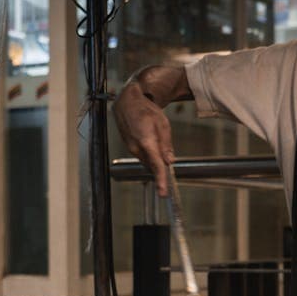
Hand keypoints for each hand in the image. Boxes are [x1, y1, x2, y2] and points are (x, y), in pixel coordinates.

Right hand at [113, 81, 175, 195]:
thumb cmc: (145, 110)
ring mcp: (131, 149)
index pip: (156, 165)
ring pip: (147, 162)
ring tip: (158, 143)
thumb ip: (166, 144)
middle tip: (169, 165)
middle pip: (152, 166)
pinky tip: (152, 144)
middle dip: (161, 169)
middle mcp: (136, 148)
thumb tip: (169, 161)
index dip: (161, 180)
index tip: (164, 193)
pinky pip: (142, 157)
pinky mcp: (129, 148)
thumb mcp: (163, 124)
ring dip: (155, 160)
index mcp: (146, 141)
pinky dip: (149, 156)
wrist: (127, 102)